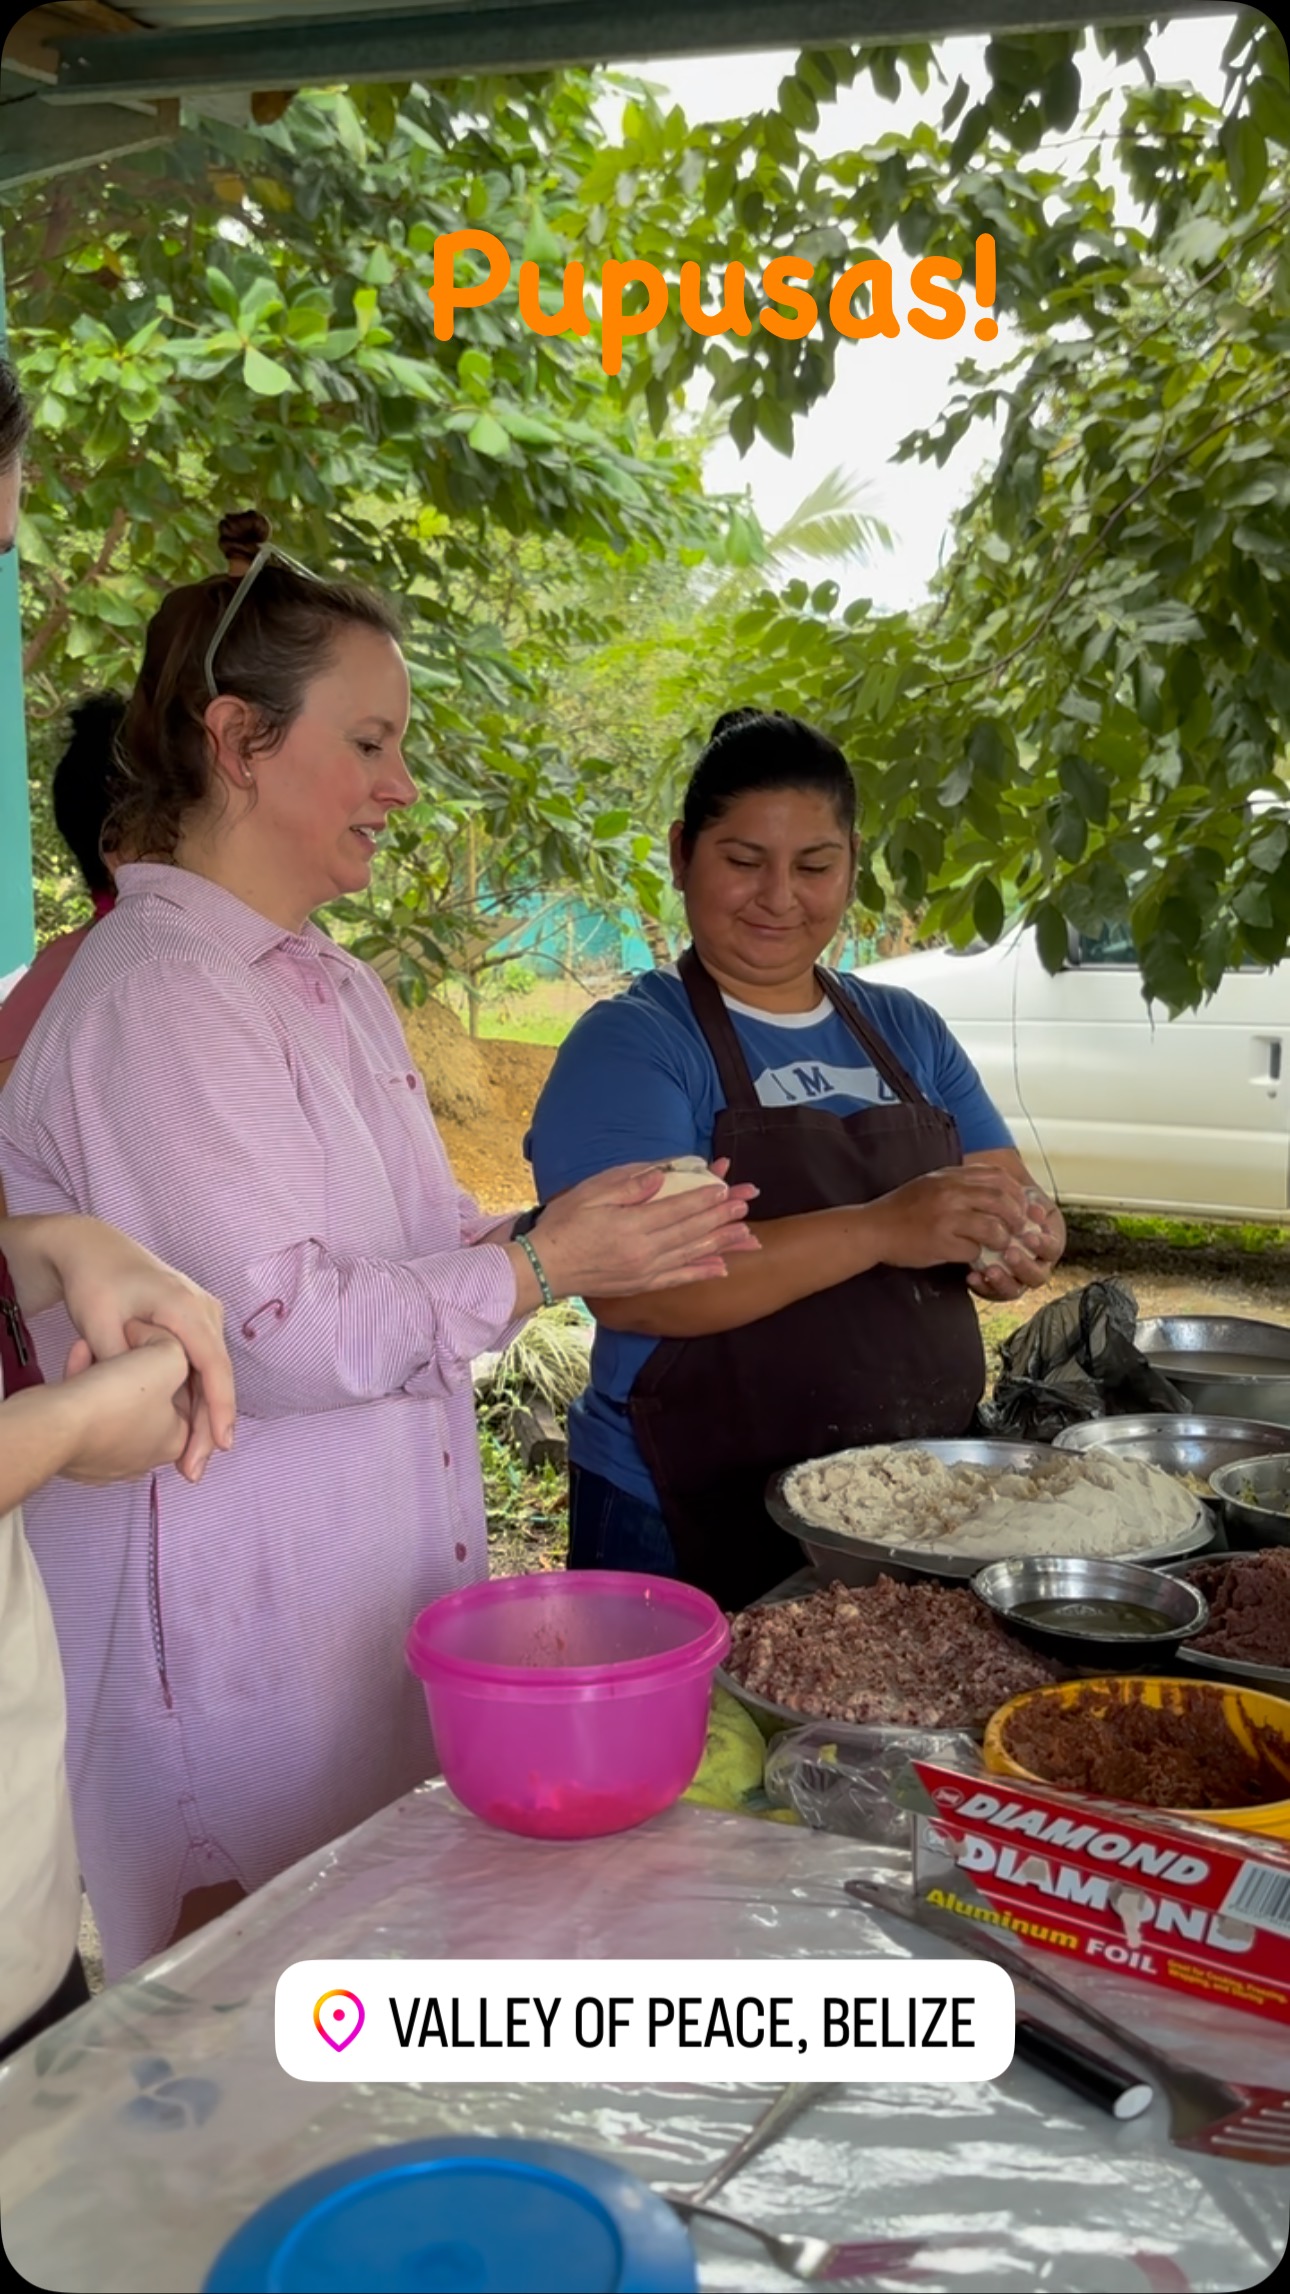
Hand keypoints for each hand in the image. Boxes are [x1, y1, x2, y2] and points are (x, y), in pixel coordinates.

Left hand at [37, 1216, 233, 1480]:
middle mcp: (206, 1310)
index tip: (219, 1447)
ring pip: (211, 1373)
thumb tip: (143, 1404)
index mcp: (187, 1308)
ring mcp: (204, 1314)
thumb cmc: (95, 1282)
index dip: (220, 1410)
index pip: (214, 1367)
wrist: (93, 1248)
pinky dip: (194, 1395)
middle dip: (210, 1425)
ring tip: (191, 1458)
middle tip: (193, 1470)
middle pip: (217, 1376)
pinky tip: (185, 1426)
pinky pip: (201, 1364)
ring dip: (203, 1414)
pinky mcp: (194, 1322)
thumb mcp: (99, 1323)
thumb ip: (121, 1363)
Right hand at [58, 1322, 194, 1484]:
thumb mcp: (167, 1359)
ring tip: (94, 1343)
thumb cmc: (115, 1398)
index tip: (155, 1336)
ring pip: (114, 1398)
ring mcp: (108, 1457)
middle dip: (136, 1361)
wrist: (53, 1427)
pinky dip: (83, 1379)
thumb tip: (155, 1340)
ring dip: (105, 1366)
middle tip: (126, 1338)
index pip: (191, 1393)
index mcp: (175, 1440)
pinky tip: (80, 1354)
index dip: (174, 1357)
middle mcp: (145, 1456)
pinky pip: (86, 1408)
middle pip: (148, 1394)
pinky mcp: (76, 1450)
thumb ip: (175, 1346)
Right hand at [528, 1160, 760, 1300]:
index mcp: (632, 1225)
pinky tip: (723, 1266)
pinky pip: (680, 1278)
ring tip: (748, 1232)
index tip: (727, 1187)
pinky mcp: (642, 1284)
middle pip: (692, 1230)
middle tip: (748, 1202)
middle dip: (723, 1215)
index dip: (705, 1197)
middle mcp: (644, 1251)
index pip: (678, 1208)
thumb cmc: (564, 1224)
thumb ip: (628, 1184)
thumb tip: (661, 1176)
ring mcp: (645, 1271)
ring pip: (693, 1253)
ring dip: (722, 1241)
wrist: (545, 1268)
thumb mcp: (591, 1193)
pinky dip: (703, 1272)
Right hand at [870, 1164, 1034, 1272]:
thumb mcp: (932, 1182)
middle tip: (1018, 1230)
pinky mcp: (940, 1242)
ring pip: (993, 1228)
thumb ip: (961, 1182)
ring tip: (999, 1246)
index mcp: (950, 1176)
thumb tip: (996, 1190)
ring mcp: (946, 1217)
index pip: (997, 1176)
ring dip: (1002, 1240)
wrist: (873, 1228)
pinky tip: (972, 1256)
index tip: (1019, 1206)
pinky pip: (973, 1251)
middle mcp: (950, 1192)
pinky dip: (978, 1256)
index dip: (1016, 1192)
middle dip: (1016, 1218)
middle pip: (1001, 1201)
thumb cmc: (903, 1208)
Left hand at [968, 1189, 1065, 1300]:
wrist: (983, 1207)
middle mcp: (1034, 1264)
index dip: (1044, 1245)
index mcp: (1046, 1243)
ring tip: (990, 1269)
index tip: (1030, 1236)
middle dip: (1024, 1266)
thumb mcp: (1021, 1196)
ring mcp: (1015, 1277)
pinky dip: (982, 1285)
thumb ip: (1029, 1201)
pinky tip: (972, 1275)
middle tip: (1010, 1253)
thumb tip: (1034, 1210)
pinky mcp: (995, 1284)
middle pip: (1037, 1276)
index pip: (1052, 1250)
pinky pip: (991, 1292)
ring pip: (1015, 1288)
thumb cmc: (1008, 1201)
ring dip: (1004, 1281)